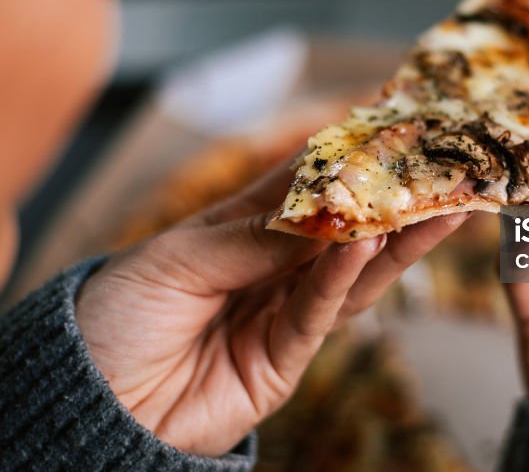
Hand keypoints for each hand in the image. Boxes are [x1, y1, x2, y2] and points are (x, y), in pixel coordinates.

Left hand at [76, 160, 466, 456]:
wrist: (90, 405)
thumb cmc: (115, 318)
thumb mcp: (176, 260)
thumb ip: (253, 238)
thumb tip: (324, 210)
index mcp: (235, 231)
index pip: (299, 184)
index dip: (340, 155)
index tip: (385, 122)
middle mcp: (268, 269)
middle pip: (340, 228)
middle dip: (387, 198)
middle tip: (436, 165)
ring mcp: (280, 314)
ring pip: (351, 272)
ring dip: (394, 238)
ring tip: (438, 204)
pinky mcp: (284, 361)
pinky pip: (320, 314)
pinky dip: (346, 278)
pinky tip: (373, 244)